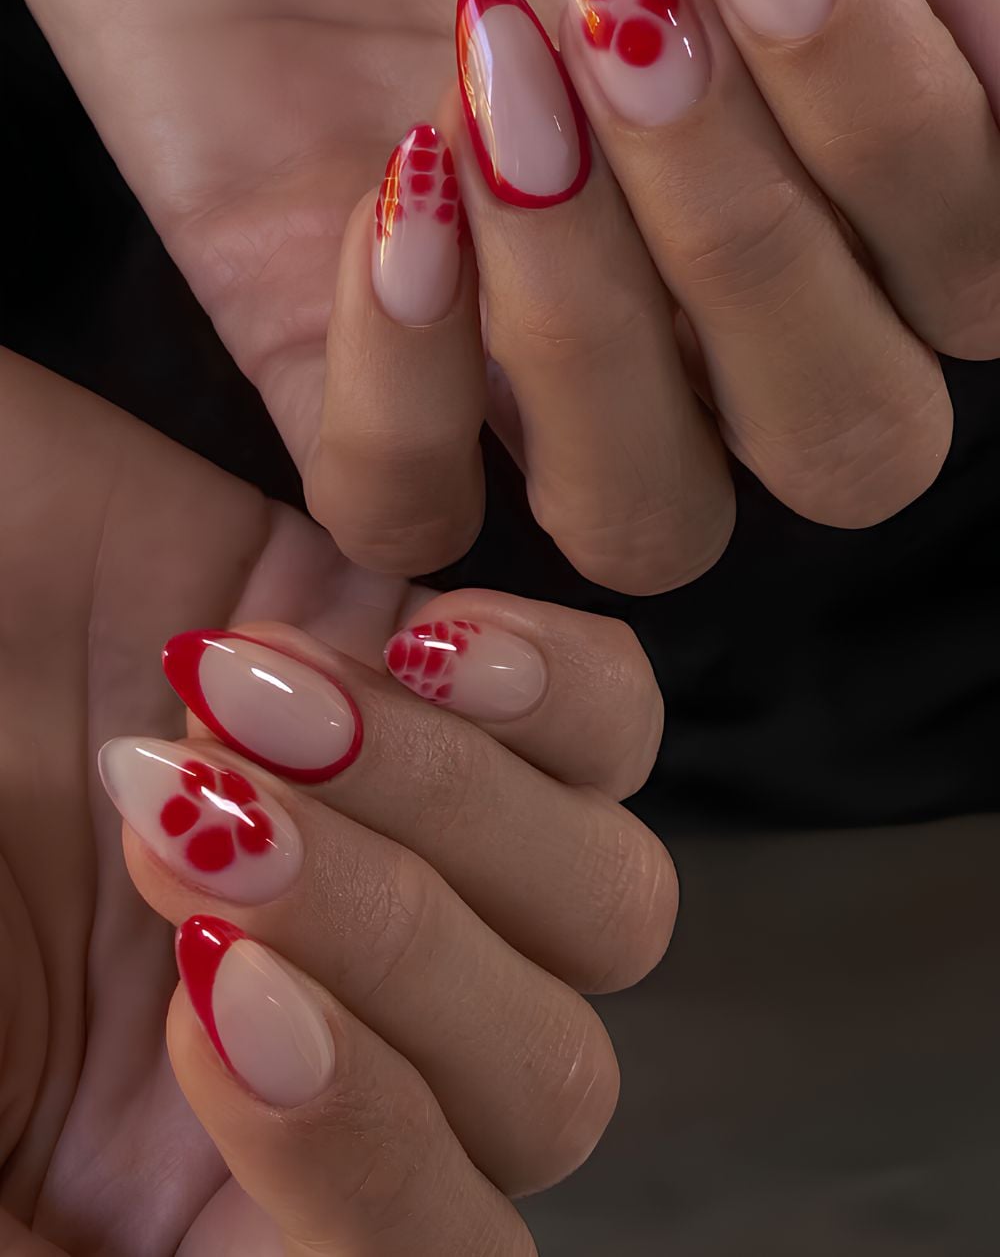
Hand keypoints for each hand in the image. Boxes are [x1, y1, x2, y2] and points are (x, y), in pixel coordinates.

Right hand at [0, 351, 671, 1254]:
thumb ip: (30, 1226)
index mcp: (212, 1168)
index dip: (369, 1174)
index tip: (207, 1004)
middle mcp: (339, 1023)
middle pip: (546, 1092)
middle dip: (388, 946)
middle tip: (192, 817)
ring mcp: (401, 846)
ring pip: (608, 908)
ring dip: (447, 805)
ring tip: (244, 702)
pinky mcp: (428, 678)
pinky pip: (614, 722)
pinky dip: (550, 691)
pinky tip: (414, 644)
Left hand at [311, 0, 999, 590]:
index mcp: (821, 159)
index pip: (973, 286)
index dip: (906, 146)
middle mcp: (700, 300)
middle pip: (852, 452)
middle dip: (759, 258)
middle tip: (625, 32)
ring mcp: (527, 366)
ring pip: (651, 524)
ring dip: (591, 335)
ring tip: (492, 101)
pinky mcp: (353, 384)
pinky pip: (408, 511)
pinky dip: (407, 384)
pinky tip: (392, 188)